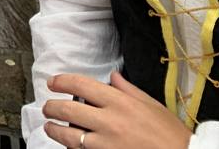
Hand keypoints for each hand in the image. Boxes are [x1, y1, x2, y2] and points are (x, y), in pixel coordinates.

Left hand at [41, 71, 190, 148]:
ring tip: (50, 126)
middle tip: (48, 107)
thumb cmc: (171, 134)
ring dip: (54, 130)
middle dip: (52, 107)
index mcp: (121, 103)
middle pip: (68, 109)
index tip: (52, 82)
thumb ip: (129, 90)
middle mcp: (110, 121)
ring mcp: (107, 144)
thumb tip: (113, 76)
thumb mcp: (152, 105)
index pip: (81, 85)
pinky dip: (72, 147)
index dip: (62, 81)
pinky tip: (69, 144)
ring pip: (69, 134)